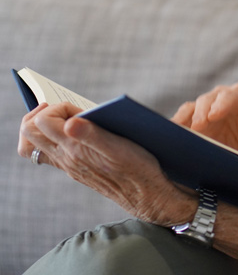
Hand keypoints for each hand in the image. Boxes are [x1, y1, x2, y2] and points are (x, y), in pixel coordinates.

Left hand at [18, 102, 196, 225]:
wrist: (144, 193)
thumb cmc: (136, 167)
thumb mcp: (118, 147)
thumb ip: (92, 134)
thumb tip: (69, 122)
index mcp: (73, 150)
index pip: (41, 122)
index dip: (57, 107)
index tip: (79, 109)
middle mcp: (64, 159)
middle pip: (29, 133)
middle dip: (43, 112)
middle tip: (66, 107)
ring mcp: (67, 165)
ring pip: (36, 144)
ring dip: (46, 125)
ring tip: (68, 116)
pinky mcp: (75, 168)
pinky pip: (51, 152)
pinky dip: (55, 136)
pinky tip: (78, 131)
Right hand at [172, 83, 237, 163]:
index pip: (233, 95)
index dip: (223, 103)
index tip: (214, 115)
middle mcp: (222, 96)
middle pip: (209, 99)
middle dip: (203, 111)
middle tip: (198, 126)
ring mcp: (206, 106)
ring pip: (193, 107)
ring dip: (186, 118)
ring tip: (179, 130)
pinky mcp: (193, 118)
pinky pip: (182, 118)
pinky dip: (176, 125)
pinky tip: (169, 133)